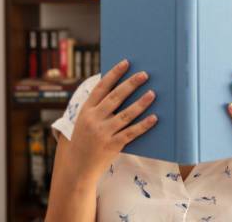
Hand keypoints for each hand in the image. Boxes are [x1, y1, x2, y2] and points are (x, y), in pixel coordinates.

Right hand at [67, 59, 157, 184]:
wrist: (77, 167)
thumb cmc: (84, 140)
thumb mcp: (85, 121)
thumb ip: (98, 107)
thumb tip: (120, 89)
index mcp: (86, 110)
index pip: (101, 87)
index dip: (114, 74)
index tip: (126, 62)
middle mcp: (94, 119)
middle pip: (115, 98)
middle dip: (130, 84)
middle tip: (144, 74)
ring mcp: (103, 133)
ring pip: (125, 115)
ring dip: (140, 103)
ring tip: (152, 93)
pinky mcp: (112, 145)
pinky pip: (131, 133)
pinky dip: (143, 125)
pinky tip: (154, 118)